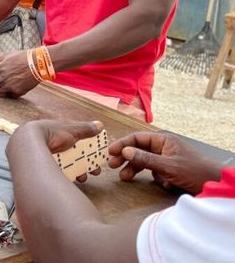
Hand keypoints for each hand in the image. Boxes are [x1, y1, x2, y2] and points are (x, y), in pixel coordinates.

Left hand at [0, 51, 38, 97]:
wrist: (38, 64)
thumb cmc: (24, 58)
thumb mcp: (10, 55)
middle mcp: (2, 79)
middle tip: (0, 86)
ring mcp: (9, 87)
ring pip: (0, 94)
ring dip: (3, 92)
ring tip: (9, 88)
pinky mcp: (17, 92)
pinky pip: (11, 96)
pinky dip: (13, 94)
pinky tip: (17, 89)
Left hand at [9, 119, 104, 181]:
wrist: (29, 145)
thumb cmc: (50, 133)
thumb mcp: (71, 130)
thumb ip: (85, 129)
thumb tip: (100, 125)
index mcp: (54, 134)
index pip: (73, 144)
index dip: (86, 152)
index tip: (95, 160)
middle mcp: (47, 145)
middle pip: (69, 157)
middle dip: (83, 165)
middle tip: (93, 173)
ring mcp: (41, 157)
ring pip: (62, 167)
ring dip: (76, 173)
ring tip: (83, 178)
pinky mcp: (38, 169)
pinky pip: (53, 174)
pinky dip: (63, 177)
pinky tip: (72, 181)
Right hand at [108, 132, 222, 193]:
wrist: (214, 185)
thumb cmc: (194, 171)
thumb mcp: (168, 166)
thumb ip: (145, 159)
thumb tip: (125, 152)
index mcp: (163, 139)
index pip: (137, 138)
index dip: (122, 144)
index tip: (110, 152)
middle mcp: (162, 147)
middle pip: (137, 149)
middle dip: (125, 157)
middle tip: (111, 165)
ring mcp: (165, 158)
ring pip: (143, 161)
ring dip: (134, 169)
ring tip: (124, 177)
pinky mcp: (169, 170)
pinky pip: (153, 171)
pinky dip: (151, 177)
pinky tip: (159, 183)